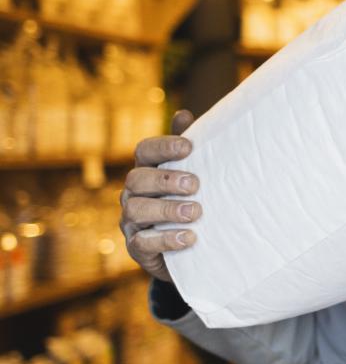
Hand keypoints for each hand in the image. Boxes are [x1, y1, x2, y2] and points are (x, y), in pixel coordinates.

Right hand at [120, 109, 201, 282]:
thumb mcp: (192, 174)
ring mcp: (131, 221)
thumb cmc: (188, 201)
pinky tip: (189, 238)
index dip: (163, 146)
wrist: (188, 249)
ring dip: (167, 209)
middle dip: (165, 180)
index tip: (188, 147)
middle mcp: (133, 193)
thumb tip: (184, 114)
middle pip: (137, 179)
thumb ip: (188, 149)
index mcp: (147, 171)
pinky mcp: (137, 248)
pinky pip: (143, 242)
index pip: (144, 151)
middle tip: (195, 184)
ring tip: (195, 213)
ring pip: (137, 209)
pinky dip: (166, 239)